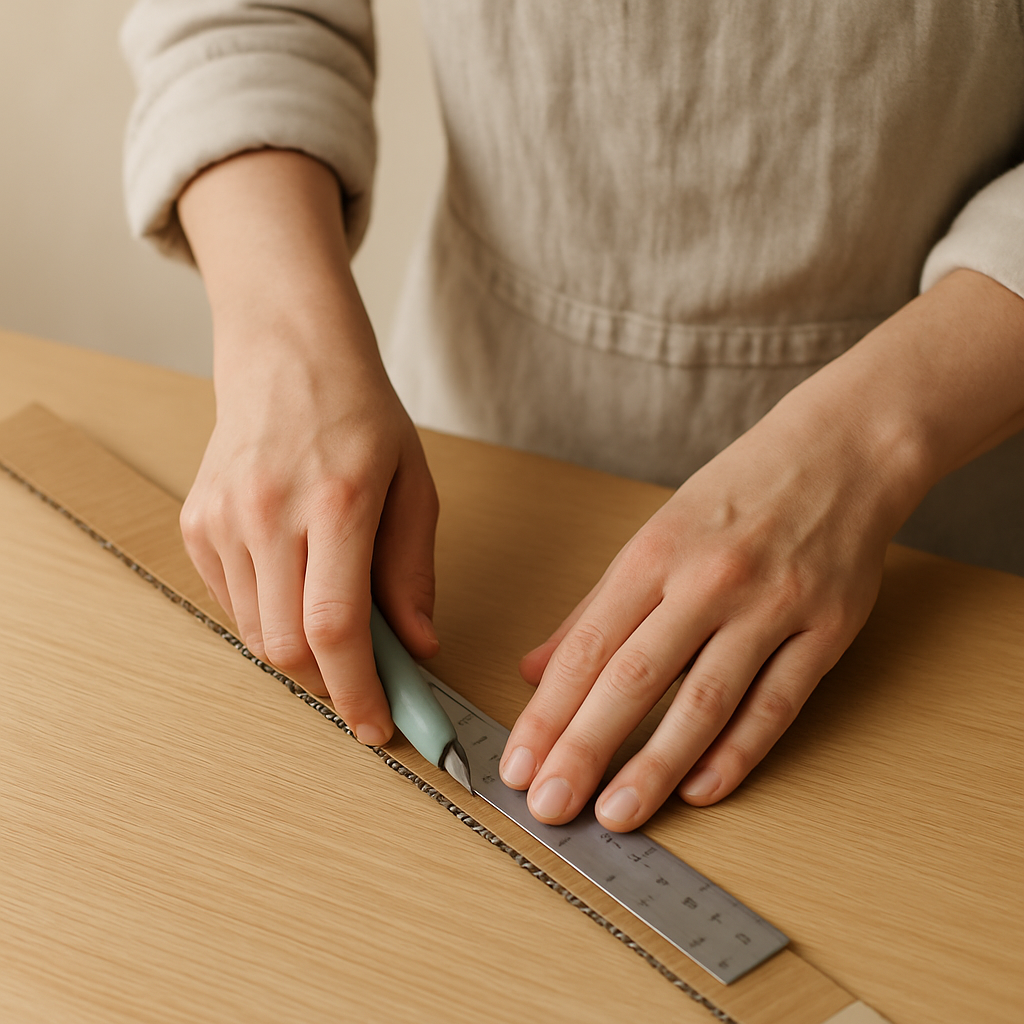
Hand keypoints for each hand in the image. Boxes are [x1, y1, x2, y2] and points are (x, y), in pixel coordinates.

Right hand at [181, 335, 437, 745]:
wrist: (287, 356)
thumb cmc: (361, 416)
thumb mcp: (413, 485)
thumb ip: (413, 571)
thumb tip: (417, 646)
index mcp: (338, 501)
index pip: (338, 627)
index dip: (358, 691)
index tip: (378, 725)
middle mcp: (269, 512)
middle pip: (288, 645)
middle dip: (331, 682)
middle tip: (365, 680)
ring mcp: (223, 518)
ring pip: (257, 633)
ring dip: (301, 650)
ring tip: (334, 617)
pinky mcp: (196, 523)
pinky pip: (232, 603)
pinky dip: (268, 616)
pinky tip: (295, 582)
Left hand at [499, 365, 922, 830]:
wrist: (842, 453)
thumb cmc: (737, 494)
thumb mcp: (654, 536)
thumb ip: (594, 609)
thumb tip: (535, 670)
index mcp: (655, 554)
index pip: (589, 647)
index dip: (550, 711)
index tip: (521, 762)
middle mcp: (708, 581)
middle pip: (636, 678)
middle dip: (586, 748)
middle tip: (551, 805)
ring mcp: (771, 607)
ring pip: (704, 700)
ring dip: (655, 765)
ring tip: (616, 814)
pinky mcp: (825, 630)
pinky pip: (776, 704)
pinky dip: (737, 753)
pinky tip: (700, 790)